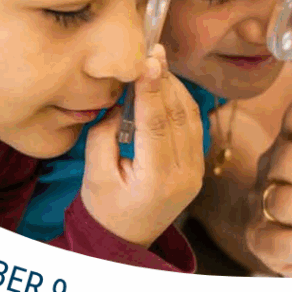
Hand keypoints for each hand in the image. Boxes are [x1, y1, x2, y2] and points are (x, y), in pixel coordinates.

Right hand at [82, 45, 204, 247]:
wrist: (126, 241)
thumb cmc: (104, 209)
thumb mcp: (94, 174)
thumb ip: (106, 134)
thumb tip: (122, 101)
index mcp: (157, 180)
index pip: (156, 124)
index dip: (152, 88)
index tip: (148, 58)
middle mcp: (184, 175)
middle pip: (178, 115)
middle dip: (165, 79)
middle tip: (152, 49)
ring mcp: (196, 171)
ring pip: (191, 116)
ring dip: (174, 87)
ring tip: (156, 62)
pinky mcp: (197, 166)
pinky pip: (193, 125)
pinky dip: (180, 102)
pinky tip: (164, 86)